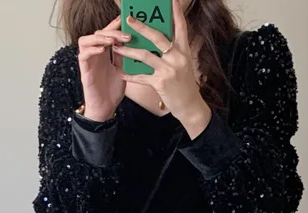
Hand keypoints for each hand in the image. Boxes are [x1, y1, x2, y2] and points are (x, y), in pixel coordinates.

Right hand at [77, 16, 129, 121]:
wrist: (106, 109)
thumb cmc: (112, 91)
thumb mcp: (122, 70)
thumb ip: (122, 56)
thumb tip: (129, 42)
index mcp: (103, 54)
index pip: (105, 34)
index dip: (113, 26)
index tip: (125, 22)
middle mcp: (94, 56)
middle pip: (97, 34)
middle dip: (111, 31)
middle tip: (125, 35)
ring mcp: (88, 63)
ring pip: (85, 40)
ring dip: (99, 38)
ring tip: (112, 40)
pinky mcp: (84, 71)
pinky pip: (83, 55)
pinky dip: (92, 50)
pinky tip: (103, 50)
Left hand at [113, 0, 211, 137]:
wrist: (190, 106)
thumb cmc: (184, 85)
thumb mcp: (183, 64)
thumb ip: (172, 52)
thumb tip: (156, 41)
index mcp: (184, 51)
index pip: (181, 27)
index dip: (176, 12)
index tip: (171, 0)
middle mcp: (177, 58)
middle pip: (157, 37)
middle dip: (142, 27)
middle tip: (130, 19)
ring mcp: (169, 70)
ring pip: (145, 55)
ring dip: (129, 50)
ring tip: (117, 47)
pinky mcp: (161, 83)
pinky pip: (141, 77)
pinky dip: (130, 76)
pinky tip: (121, 73)